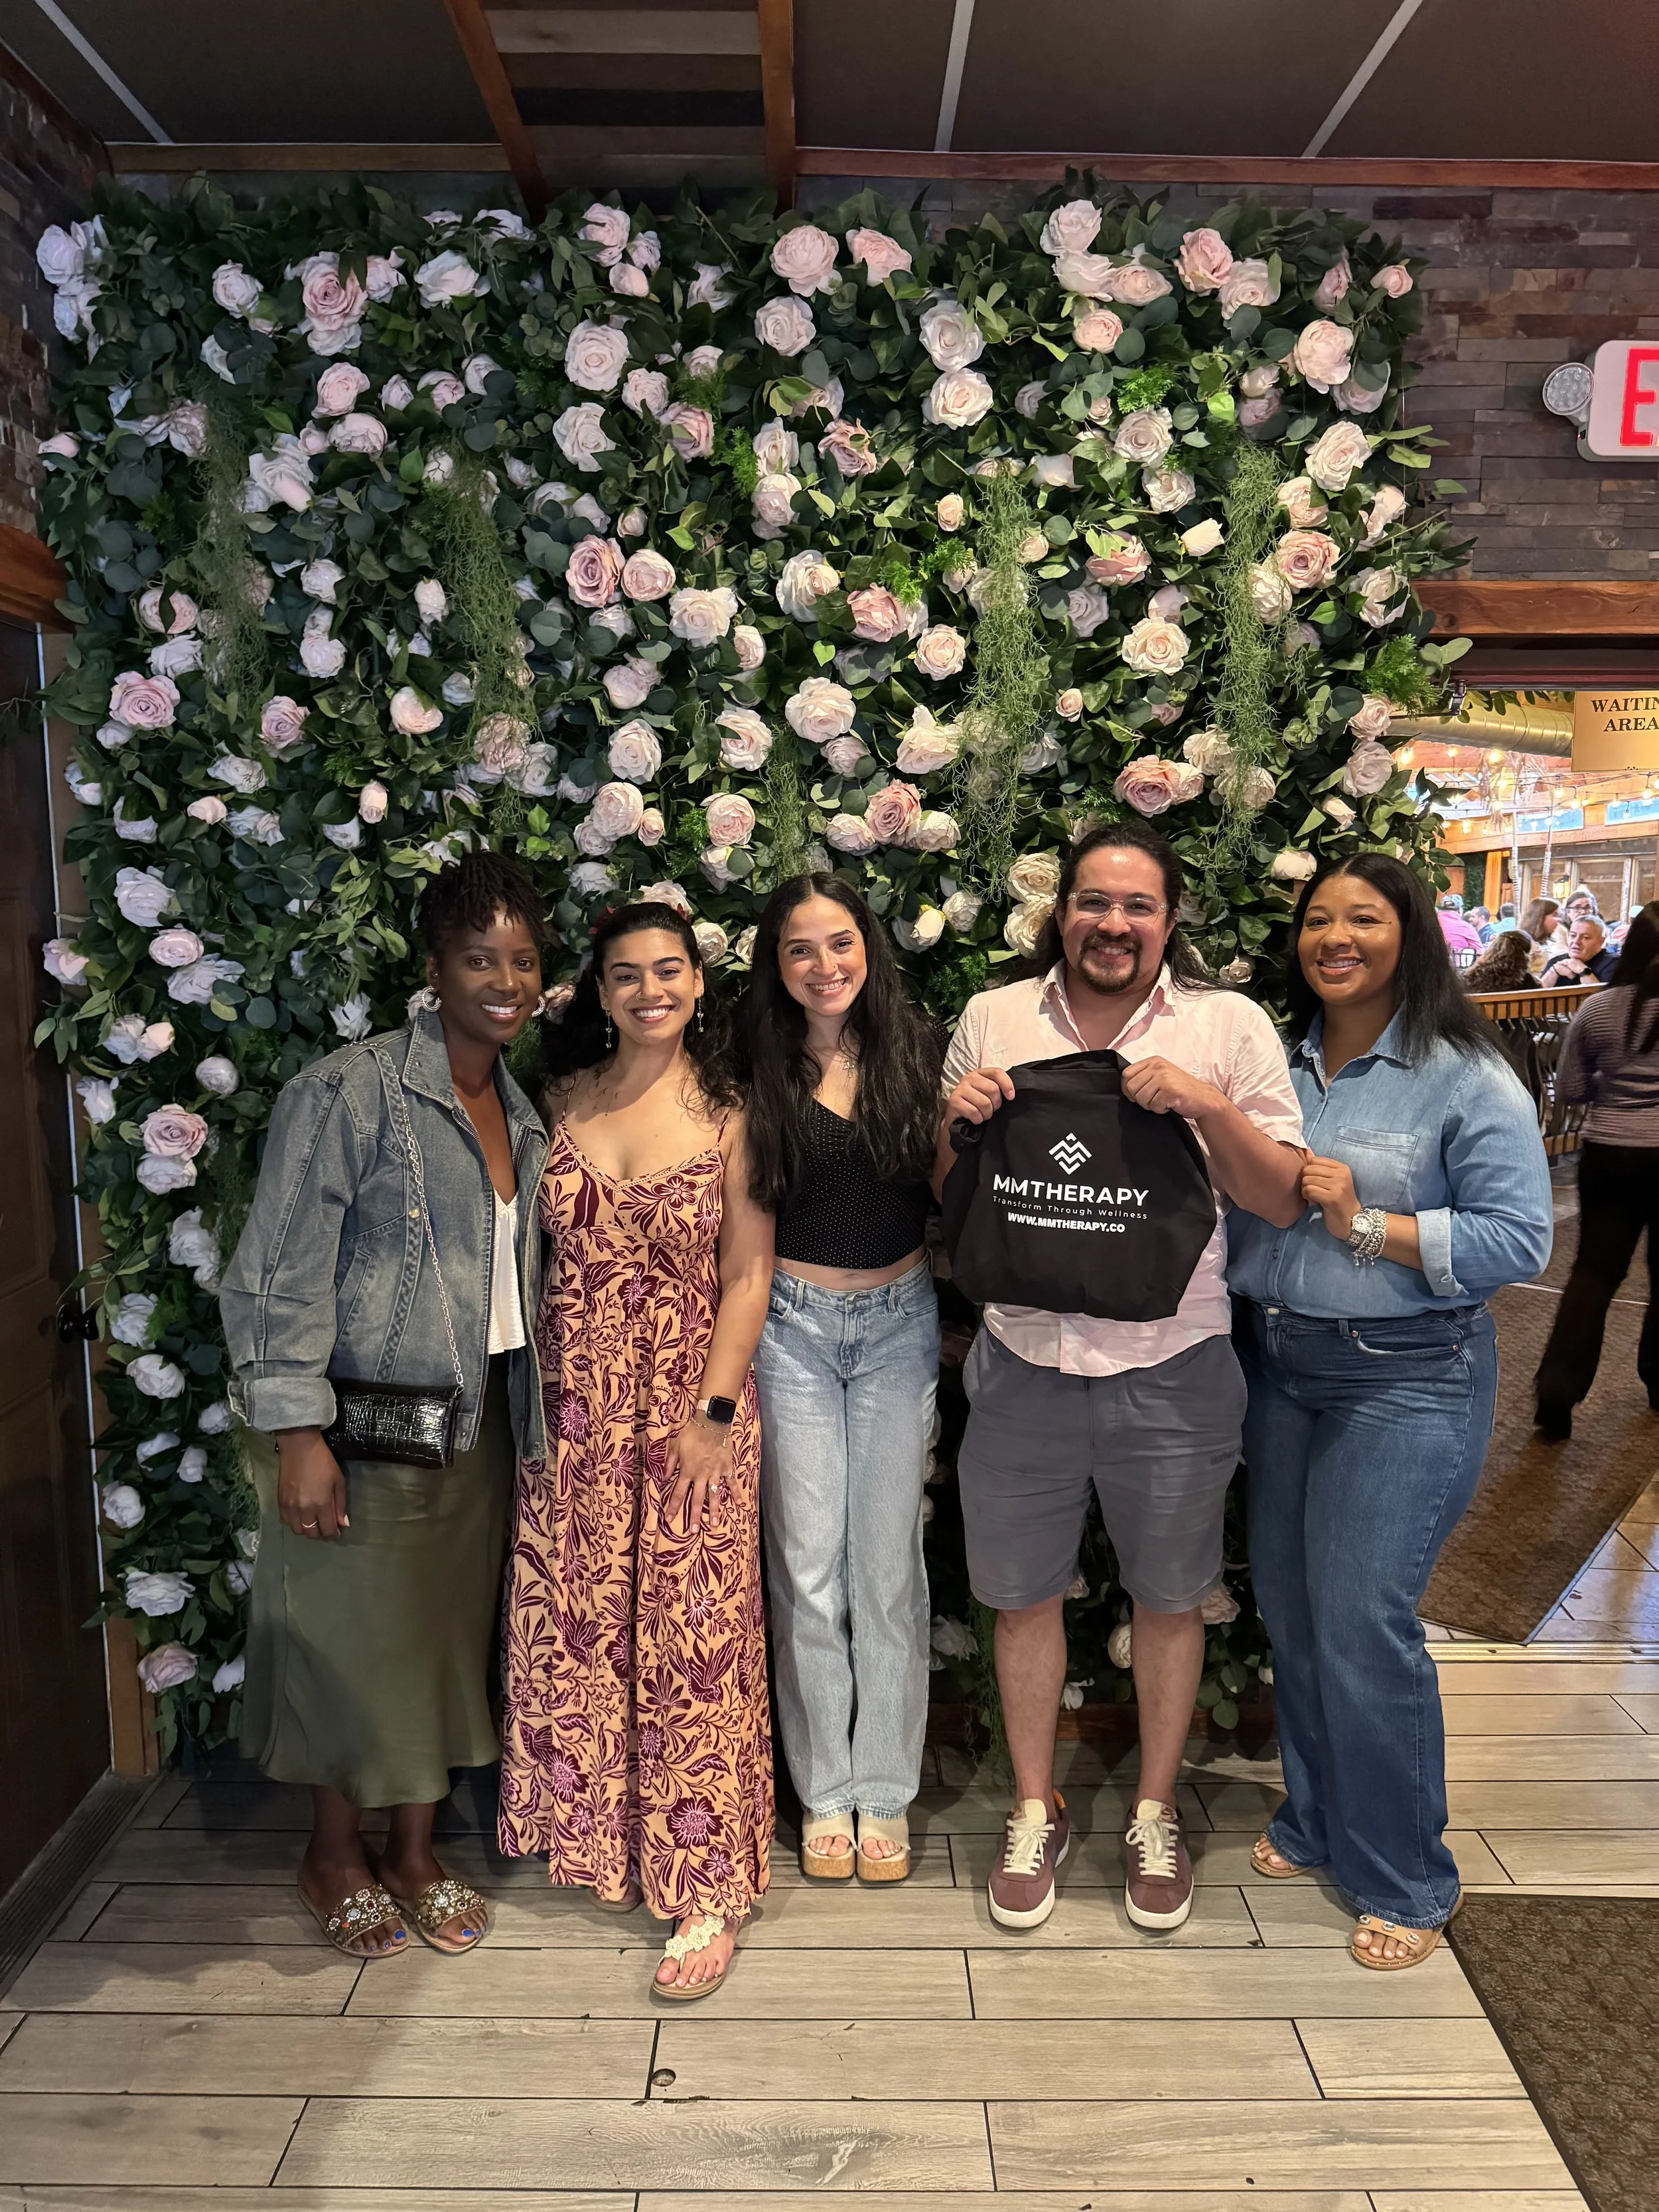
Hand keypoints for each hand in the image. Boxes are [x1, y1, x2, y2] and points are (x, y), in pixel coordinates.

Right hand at [277, 1428, 347, 1538]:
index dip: (333, 1533)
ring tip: (313, 1522)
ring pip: (298, 1531)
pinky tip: (300, 1516)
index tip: (336, 1531)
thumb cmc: (323, 1462)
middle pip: (312, 1534)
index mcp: (321, 1504)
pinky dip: (294, 1523)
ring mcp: (290, 1507)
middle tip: (326, 1526)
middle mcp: (304, 1510)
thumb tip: (343, 1523)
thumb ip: (340, 1504)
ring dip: (307, 1530)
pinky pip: (286, 1522)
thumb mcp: (338, 1481)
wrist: (299, 1448)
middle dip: (321, 1533)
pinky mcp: (280, 1502)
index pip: (327, 1530)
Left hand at [666, 1413, 733, 1534]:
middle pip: (696, 1499)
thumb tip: (663, 1478)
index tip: (669, 1519)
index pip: (678, 1493)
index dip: (673, 1506)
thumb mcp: (675, 1446)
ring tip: (714, 1525)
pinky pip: (731, 1483)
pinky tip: (739, 1504)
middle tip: (694, 1531)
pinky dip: (736, 1493)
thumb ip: (669, 1463)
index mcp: (687, 1471)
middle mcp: (701, 1476)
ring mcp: (716, 1473)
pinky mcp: (727, 1468)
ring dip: (714, 1510)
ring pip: (714, 1495)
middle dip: (694, 1516)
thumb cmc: (691, 1433)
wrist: (711, 1422)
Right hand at [944, 1066, 1014, 1127]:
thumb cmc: (975, 1106)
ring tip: (982, 1115)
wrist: (956, 1119)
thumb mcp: (988, 1095)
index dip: (1007, 1084)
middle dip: (996, 1105)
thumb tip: (1011, 1095)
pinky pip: (973, 1112)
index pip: (997, 1072)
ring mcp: (960, 1088)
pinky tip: (975, 1119)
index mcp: (980, 1074)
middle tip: (991, 1110)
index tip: (1011, 1097)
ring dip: (986, 1114)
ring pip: (984, 1103)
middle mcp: (969, 1078)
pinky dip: (977, 1119)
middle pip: (993, 1089)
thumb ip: (998, 1090)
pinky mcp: (954, 1101)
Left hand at [1120, 1055, 1226, 1122]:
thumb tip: (1124, 1086)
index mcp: (1153, 1061)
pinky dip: (1161, 1110)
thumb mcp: (1160, 1076)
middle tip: (1155, 1099)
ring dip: (1151, 1105)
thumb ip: (1143, 1076)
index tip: (1138, 1095)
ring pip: (1141, 1098)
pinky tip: (1170, 1105)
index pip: (1126, 1074)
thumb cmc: (1180, 1090)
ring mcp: (1164, 1077)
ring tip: (1164, 1101)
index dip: (1128, 1089)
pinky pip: (1154, 1106)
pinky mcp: (1170, 1090)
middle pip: (1131, 1088)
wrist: (1204, 1099)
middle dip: (1140, 1099)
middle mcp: (1158, 1066)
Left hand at [1300, 1154, 1360, 1242]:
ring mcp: (1338, 1185)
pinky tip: (1314, 1202)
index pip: (1314, 1160)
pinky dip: (1307, 1197)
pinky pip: (1309, 1190)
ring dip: (1306, 1190)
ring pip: (1307, 1180)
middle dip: (1306, 1181)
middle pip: (1308, 1169)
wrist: (1351, 1222)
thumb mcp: (1331, 1181)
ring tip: (1314, 1197)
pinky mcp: (1332, 1197)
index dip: (1309, 1171)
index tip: (1315, 1182)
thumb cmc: (1338, 1201)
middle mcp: (1342, 1174)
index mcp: (1342, 1168)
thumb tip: (1306, 1150)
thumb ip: (1319, 1167)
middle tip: (1313, 1191)